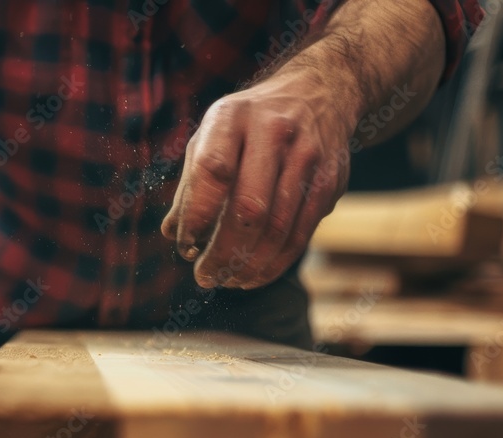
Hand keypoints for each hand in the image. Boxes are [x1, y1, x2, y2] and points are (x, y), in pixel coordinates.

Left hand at [161, 70, 357, 289]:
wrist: (319, 92)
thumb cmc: (250, 123)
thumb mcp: (212, 134)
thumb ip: (192, 183)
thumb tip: (172, 232)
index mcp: (233, 117)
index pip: (213, 171)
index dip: (198, 215)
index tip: (185, 246)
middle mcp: (273, 132)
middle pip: (250, 208)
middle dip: (224, 253)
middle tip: (206, 277)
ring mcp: (307, 156)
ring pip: (279, 228)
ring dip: (249, 265)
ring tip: (227, 280)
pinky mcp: (330, 181)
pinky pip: (302, 234)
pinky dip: (275, 263)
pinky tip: (254, 275)